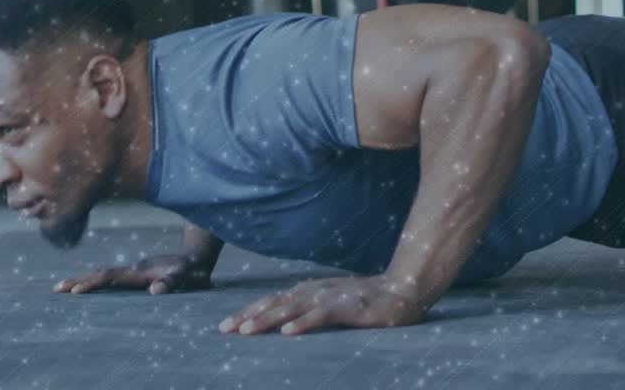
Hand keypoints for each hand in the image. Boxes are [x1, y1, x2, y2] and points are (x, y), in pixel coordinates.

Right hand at [53, 254, 213, 294]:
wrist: (198, 257)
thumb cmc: (193, 271)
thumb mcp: (186, 277)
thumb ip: (172, 282)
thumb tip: (155, 291)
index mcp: (140, 272)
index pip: (111, 277)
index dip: (93, 283)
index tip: (75, 290)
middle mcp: (133, 270)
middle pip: (101, 274)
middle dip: (79, 281)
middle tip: (56, 289)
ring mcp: (133, 271)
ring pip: (103, 275)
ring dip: (83, 280)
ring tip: (62, 288)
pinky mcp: (136, 275)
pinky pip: (111, 279)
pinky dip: (95, 282)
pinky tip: (87, 288)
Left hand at [218, 275, 427, 336]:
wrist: (401, 291)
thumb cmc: (364, 301)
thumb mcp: (330, 302)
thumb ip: (307, 308)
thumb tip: (281, 321)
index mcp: (308, 291)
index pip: (271, 301)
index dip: (247, 312)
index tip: (225, 326)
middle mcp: (314, 291)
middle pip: (274, 303)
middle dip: (248, 316)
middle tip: (224, 329)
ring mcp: (330, 298)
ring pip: (292, 309)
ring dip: (268, 320)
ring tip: (246, 331)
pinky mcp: (347, 308)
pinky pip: (321, 316)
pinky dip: (303, 323)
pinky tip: (288, 332)